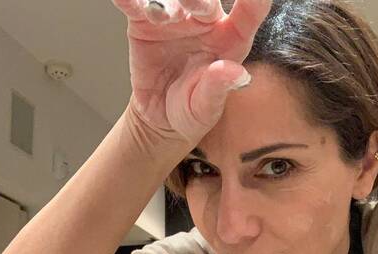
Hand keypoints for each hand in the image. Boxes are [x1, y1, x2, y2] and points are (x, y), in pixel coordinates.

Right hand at [111, 0, 271, 141]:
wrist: (159, 118)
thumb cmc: (191, 110)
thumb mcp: (206, 108)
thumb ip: (219, 89)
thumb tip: (236, 73)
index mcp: (230, 39)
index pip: (248, 13)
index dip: (254, 0)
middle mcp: (205, 21)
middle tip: (195, 5)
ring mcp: (175, 18)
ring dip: (167, 2)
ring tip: (160, 13)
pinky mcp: (144, 21)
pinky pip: (136, 4)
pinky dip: (129, 0)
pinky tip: (123, 0)